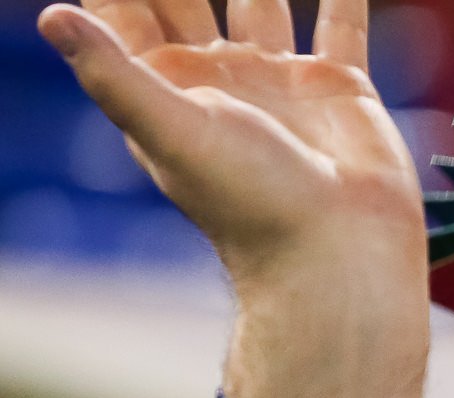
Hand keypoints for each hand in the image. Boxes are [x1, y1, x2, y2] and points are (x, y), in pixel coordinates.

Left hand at [38, 0, 428, 397]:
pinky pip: (340, 20)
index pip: (126, 7)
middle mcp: (220, 77)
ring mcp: (279, 78)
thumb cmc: (251, 204)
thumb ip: (113, 71)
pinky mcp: (339, 86)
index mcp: (168, 88)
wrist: (339, 254)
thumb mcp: (171, 131)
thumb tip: (50, 15)